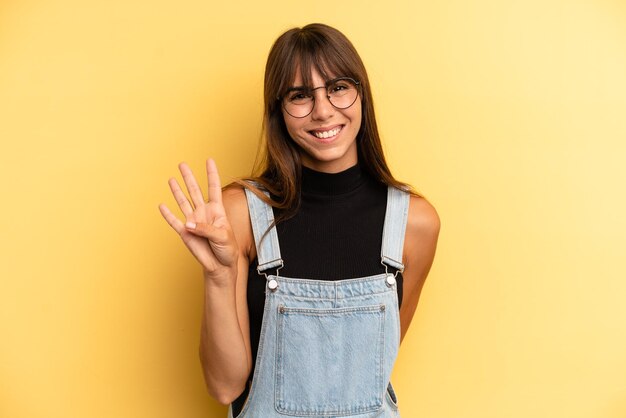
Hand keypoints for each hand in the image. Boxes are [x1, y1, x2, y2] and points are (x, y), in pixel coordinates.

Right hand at [159, 159, 237, 285]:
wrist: (220, 265)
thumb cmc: (227, 249)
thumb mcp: (222, 236)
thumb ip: (206, 229)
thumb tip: (188, 224)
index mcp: (217, 210)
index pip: (214, 188)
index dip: (212, 174)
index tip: (209, 160)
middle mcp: (204, 213)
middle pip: (195, 191)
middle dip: (189, 177)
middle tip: (182, 164)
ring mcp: (193, 222)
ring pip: (183, 202)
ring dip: (177, 191)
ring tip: (171, 179)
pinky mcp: (185, 233)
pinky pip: (174, 222)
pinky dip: (167, 214)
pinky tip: (161, 205)